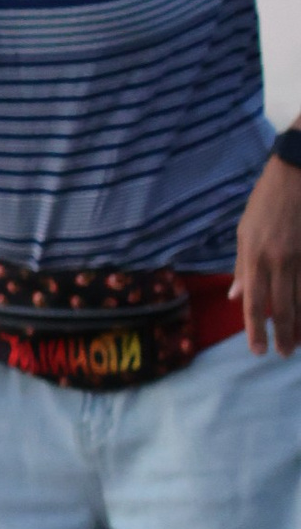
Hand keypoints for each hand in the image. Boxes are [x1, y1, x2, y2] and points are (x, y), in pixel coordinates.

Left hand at [235, 147, 300, 357]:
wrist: (296, 175)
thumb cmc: (265, 202)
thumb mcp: (244, 231)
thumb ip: (241, 266)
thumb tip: (235, 296)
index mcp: (255, 257)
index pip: (253, 302)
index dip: (255, 329)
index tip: (258, 350)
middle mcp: (279, 261)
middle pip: (282, 307)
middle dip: (282, 334)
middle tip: (283, 353)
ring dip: (300, 324)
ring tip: (298, 343)